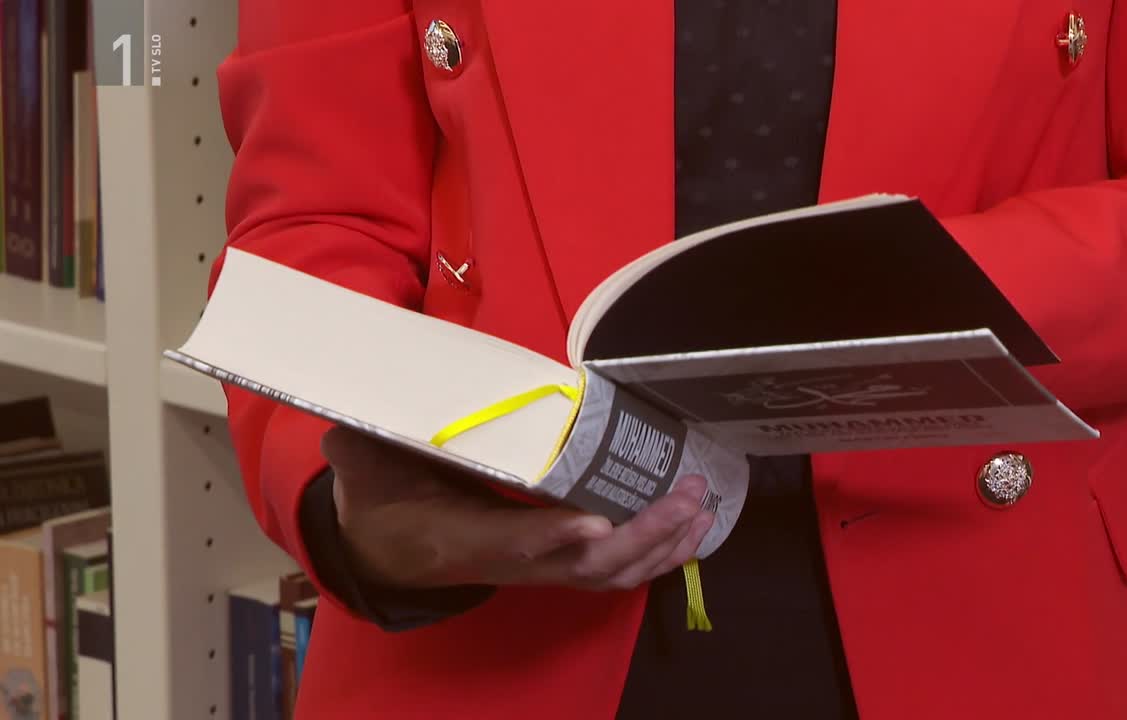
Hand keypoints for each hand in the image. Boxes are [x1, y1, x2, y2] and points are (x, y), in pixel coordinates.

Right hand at [319, 425, 715, 591]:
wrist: (383, 549)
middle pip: (582, 565)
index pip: (508, 543)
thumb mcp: (361, 469)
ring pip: (606, 572)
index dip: (550, 539)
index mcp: (456, 538)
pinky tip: (689, 527)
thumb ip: (361, 444)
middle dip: (640, 536)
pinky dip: (655, 554)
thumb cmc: (379, 502)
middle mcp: (507, 562)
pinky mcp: (553, 564)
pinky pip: (612, 570)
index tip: (593, 522)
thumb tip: (352, 419)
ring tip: (701, 507)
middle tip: (686, 496)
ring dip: (659, 546)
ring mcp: (535, 567)